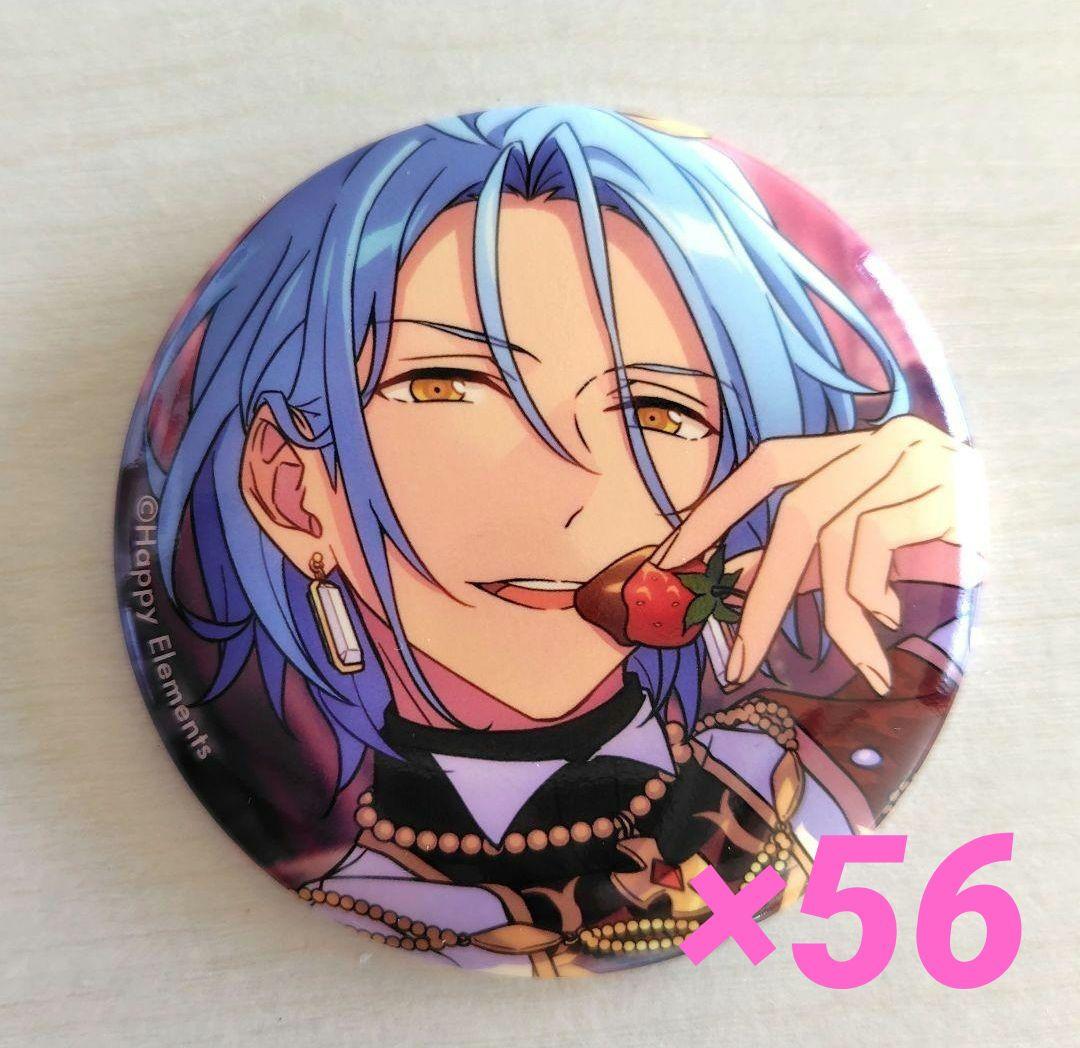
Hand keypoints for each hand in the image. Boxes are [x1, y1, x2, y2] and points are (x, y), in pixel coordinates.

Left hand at [656, 416, 985, 694]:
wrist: (1024, 504)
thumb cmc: (929, 525)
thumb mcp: (863, 531)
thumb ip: (805, 550)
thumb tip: (735, 586)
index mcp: (844, 445)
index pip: (768, 464)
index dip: (717, 510)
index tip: (670, 558)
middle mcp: (875, 443)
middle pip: (797, 514)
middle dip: (762, 595)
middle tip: (739, 663)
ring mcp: (912, 462)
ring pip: (839, 539)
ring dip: (836, 616)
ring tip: (855, 664)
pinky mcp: (945, 492)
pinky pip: (879, 548)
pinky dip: (872, 597)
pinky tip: (889, 622)